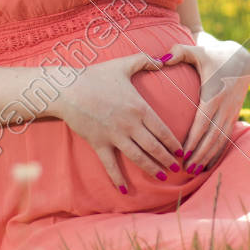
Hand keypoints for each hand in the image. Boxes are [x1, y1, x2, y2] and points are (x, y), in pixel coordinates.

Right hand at [52, 51, 179, 190]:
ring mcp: (114, 136)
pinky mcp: (99, 144)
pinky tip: (125, 191)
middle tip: (177, 168)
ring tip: (162, 177)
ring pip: (138, 157)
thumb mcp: (124, 64)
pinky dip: (118, 179)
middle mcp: (130, 125)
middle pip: (154, 147)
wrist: (68, 89)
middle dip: (167, 159)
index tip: (181, 151)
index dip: (173, 143)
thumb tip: (165, 58)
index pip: (162, 129)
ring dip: (151, 169)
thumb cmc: (96, 75)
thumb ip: (145, 61)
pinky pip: (110, 165)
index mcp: (139, 107)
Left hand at [165, 34, 249, 172]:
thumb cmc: (213, 55)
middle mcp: (224, 107)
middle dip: (200, 154)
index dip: (194, 139)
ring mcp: (231, 113)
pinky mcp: (233, 116)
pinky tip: (208, 165)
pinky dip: (218, 153)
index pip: (203, 122)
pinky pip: (226, 138)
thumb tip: (162, 57)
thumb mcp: (198, 50)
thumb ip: (180, 52)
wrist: (240, 58)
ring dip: (208, 157)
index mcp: (214, 94)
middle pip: (212, 136)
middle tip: (185, 169)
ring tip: (194, 171)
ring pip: (220, 140)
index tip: (183, 154)